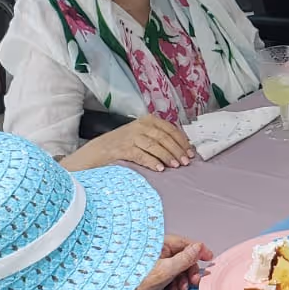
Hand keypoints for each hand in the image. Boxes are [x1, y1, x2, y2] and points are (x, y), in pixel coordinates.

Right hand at [66, 114, 193, 173]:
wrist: (97, 151)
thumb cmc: (123, 145)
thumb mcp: (142, 136)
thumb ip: (158, 138)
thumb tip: (181, 149)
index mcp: (147, 121)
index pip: (170, 129)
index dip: (182, 141)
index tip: (190, 152)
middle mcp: (140, 126)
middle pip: (164, 138)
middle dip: (177, 150)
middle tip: (185, 161)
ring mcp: (131, 136)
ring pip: (155, 146)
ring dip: (167, 156)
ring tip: (176, 165)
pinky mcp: (123, 148)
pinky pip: (142, 155)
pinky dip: (152, 162)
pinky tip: (159, 169)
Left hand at [117, 234, 213, 289]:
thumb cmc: (135, 288)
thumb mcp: (165, 271)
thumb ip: (184, 259)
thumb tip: (198, 248)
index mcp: (154, 245)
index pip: (181, 242)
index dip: (196, 250)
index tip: (208, 257)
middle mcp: (154, 253)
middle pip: (181, 256)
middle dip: (190, 269)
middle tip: (194, 280)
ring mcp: (153, 266)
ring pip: (177, 268)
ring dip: (183, 278)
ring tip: (183, 288)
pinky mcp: (153, 278)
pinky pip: (171, 277)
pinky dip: (176, 284)